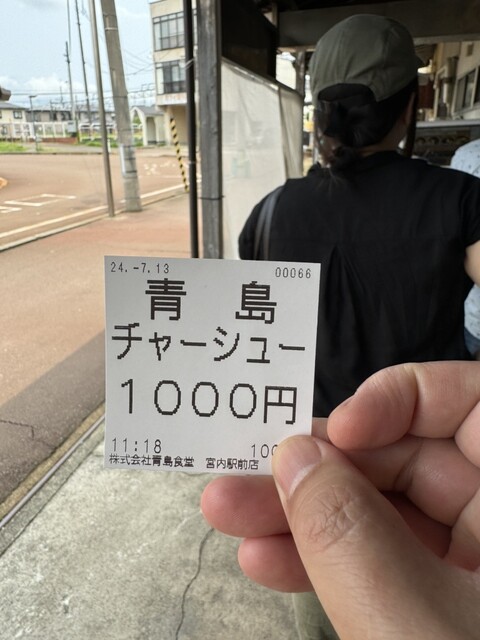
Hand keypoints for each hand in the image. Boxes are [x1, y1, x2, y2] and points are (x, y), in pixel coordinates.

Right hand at [201, 362, 479, 637]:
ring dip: (304, 515)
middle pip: (407, 458)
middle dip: (320, 470)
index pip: (468, 401)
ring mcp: (473, 560)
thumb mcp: (416, 620)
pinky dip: (327, 559)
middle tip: (245, 477)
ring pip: (383, 511)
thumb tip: (294, 457)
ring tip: (230, 516)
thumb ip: (352, 535)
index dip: (400, 398)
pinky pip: (381, 560)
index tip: (340, 430)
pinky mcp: (441, 599)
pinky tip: (267, 558)